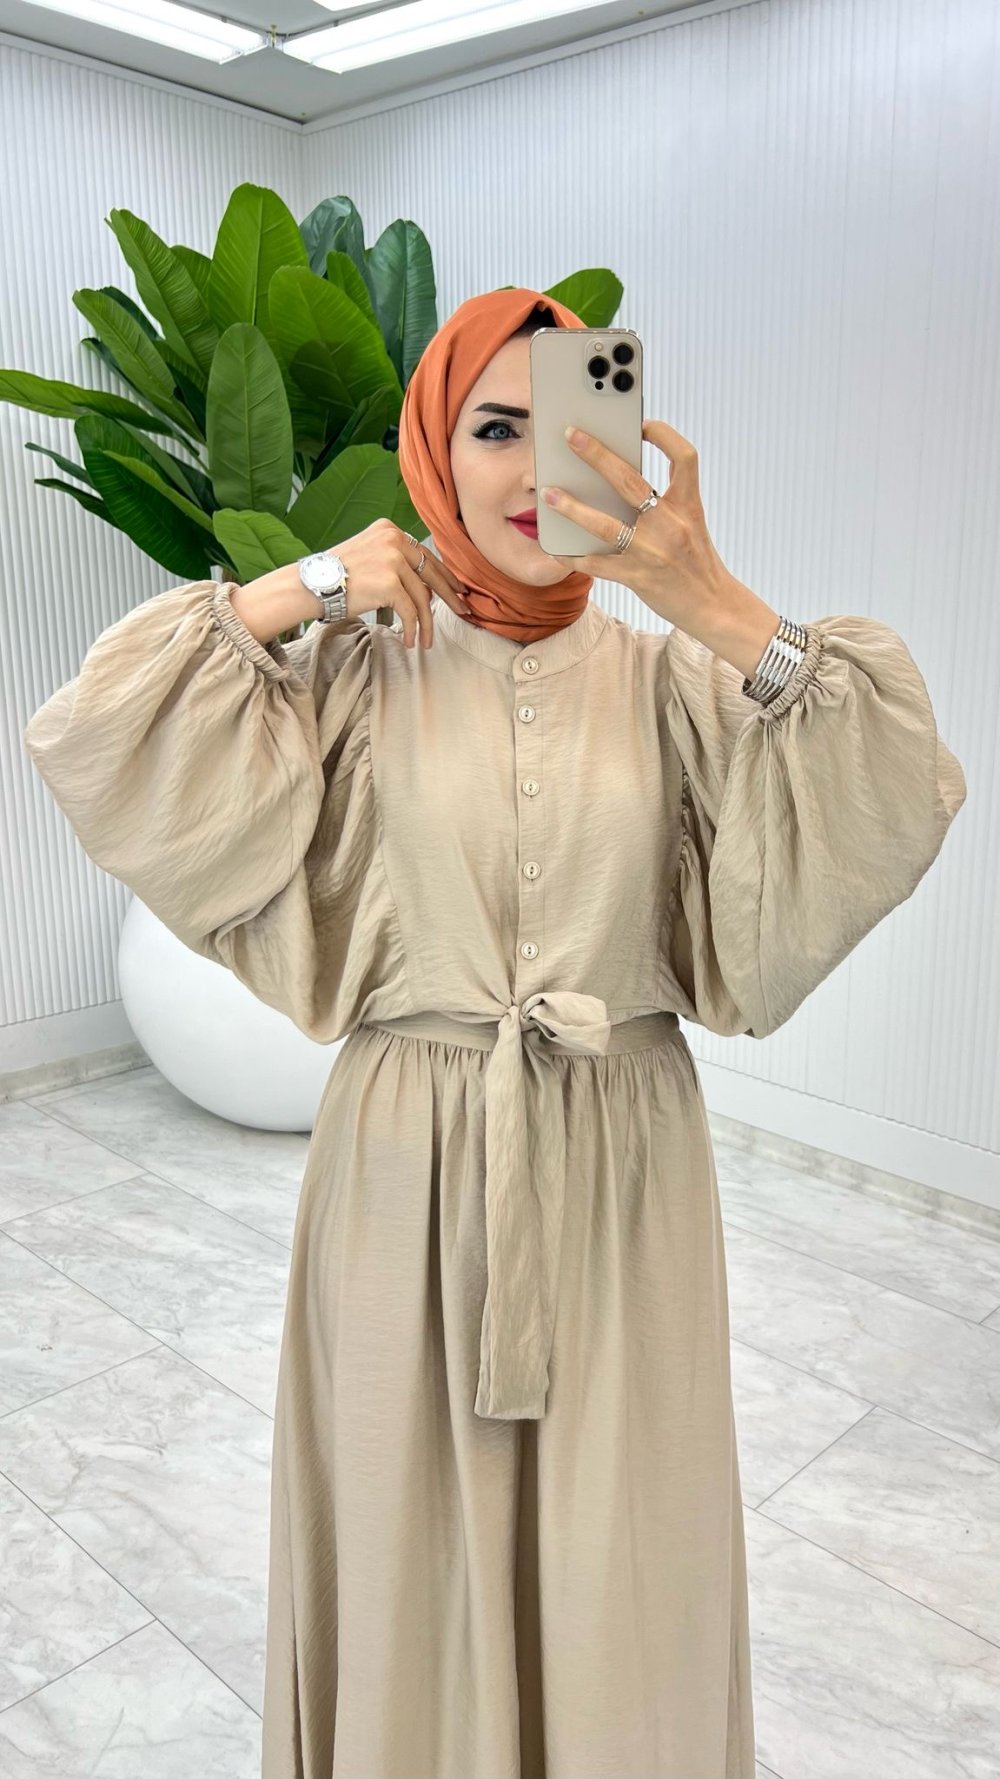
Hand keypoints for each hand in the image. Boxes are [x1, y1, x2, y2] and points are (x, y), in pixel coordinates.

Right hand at [332, 519, 471, 648]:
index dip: (444, 575)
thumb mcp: (368, 555)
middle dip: (449, 595)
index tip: (457, 590)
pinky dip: (412, 628)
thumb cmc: (336, 577)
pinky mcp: (390, 582)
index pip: (425, 555)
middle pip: (431, 572)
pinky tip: (409, 640)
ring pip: (422, 597)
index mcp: (390, 530)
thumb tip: (426, 589)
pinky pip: (410, 611)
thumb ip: (396, 563)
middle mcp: (394, 539)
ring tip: (426, 640)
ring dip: (426, 622)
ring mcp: (393, 560)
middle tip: (463, 610)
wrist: (310, 585)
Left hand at [541, 420, 736, 630]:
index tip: (642, 424)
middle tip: (571, 435)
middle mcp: (671, 524)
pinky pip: (596, 564)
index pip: (684, 456)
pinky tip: (556, 549)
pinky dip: (573, 556)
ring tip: (549, 494)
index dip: (664, 435)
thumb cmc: (697, 560)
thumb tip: (622, 476)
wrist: (713, 605)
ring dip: (572, 508)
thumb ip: (667, 499)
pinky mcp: (638, 578)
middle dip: (596, 454)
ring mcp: (653, 552)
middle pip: (628, 481)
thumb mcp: (692, 522)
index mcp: (688, 505)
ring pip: (605, 525)